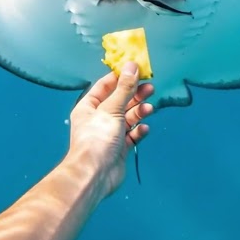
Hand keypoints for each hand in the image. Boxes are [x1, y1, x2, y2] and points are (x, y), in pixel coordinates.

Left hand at [68, 61, 155, 197]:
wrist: (95, 174)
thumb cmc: (98, 138)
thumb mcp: (112, 109)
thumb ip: (124, 88)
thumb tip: (132, 65)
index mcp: (89, 106)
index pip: (106, 86)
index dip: (121, 77)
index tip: (138, 70)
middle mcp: (98, 118)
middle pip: (120, 101)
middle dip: (135, 94)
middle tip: (150, 88)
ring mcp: (110, 133)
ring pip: (128, 117)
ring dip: (139, 111)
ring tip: (150, 108)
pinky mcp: (120, 148)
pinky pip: (132, 134)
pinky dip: (139, 130)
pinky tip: (143, 129)